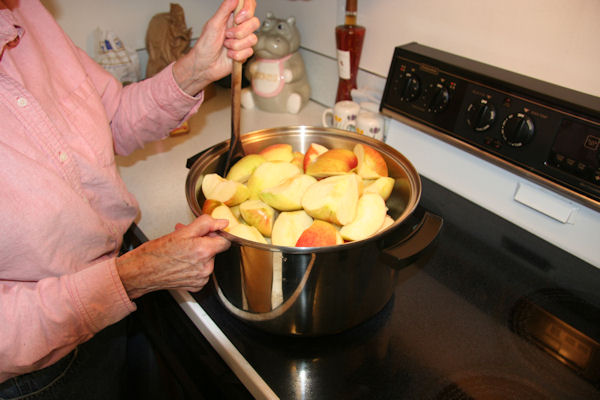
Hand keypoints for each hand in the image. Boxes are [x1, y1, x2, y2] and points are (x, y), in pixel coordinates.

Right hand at [116, 215, 230, 298]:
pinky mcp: (196, 286)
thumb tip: (222, 222)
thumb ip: (206, 224)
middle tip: (186, 237)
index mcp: (204, 252)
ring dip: (197, 252)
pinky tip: (181, 261)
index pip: (225, 241)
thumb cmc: (157, 253)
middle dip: (202, 241)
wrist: (141, 272)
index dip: (215, 234)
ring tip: (180, 249)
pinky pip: (202, 271)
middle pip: (214, 250)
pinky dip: (194, 265)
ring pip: (207, 260)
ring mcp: (201, 278)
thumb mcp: (182, 232)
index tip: (207, 232)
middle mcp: (206, 267)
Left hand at [173, 0, 259, 95]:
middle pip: (254, 23)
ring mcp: (243, 41)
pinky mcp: (244, 53)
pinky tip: (229, 55)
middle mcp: (239, 28)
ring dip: (236, 45)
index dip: (248, 10)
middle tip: (227, 35)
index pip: (249, 6)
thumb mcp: (213, 24)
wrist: (204, 65)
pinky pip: (249, 52)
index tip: (238, 17)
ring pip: (252, 39)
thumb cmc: (205, 46)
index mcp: (232, 17)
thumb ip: (224, 9)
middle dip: (240, 32)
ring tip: (226, 46)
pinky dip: (236, 54)